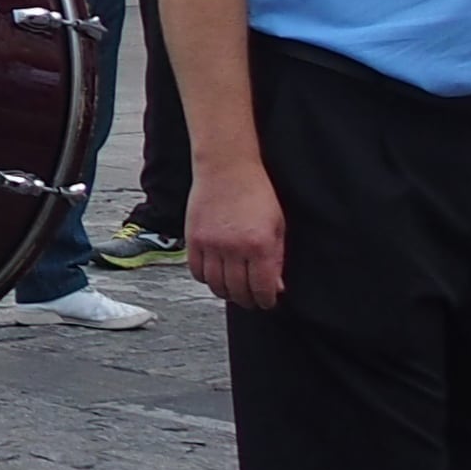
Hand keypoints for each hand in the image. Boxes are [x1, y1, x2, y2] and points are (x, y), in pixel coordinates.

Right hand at [186, 159, 286, 310]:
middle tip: (251, 300)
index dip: (265, 300)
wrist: (226, 167)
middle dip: (247, 300)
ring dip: (226, 292)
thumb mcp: (277, 226)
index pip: (261, 288)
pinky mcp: (193, 239)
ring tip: (233, 290)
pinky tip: (215, 274)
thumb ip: (277, 258)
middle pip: (237, 291)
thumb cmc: (256, 193)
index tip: (267, 302)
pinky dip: (206, 278)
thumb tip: (276, 287)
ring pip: (215, 285)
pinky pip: (197, 271)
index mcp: (260, 245)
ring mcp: (210, 244)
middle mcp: (233, 248)